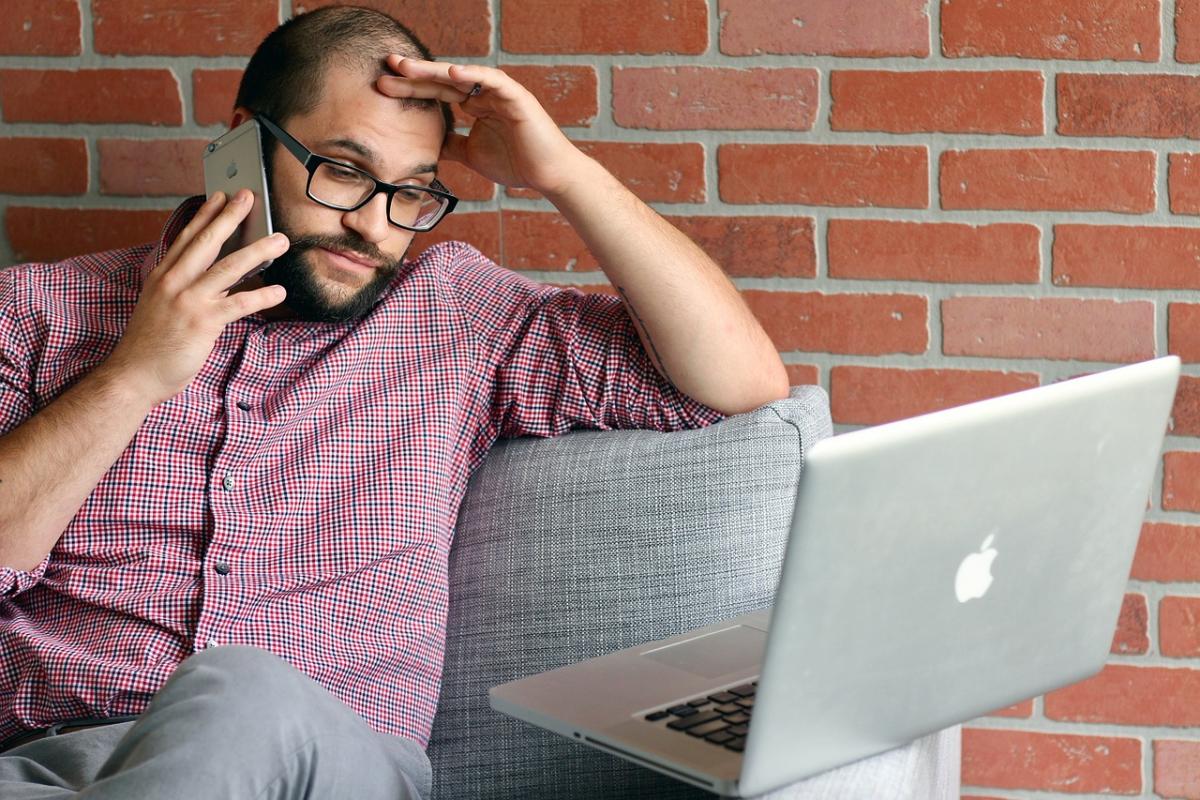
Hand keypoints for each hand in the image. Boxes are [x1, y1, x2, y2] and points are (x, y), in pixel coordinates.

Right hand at [104, 190, 288, 406]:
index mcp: (163, 276)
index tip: (219, 195)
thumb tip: (219, 280)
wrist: (134, 375)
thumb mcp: (162, 306)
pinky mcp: (203, 322)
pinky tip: (280, 291)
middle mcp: (173, 282)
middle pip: (207, 242)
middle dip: (230, 217)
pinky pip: (239, 304)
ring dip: (258, 251)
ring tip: (280, 240)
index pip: (186, 238)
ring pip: (229, 268)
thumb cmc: (151, 344)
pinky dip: (262, 296)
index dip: (205, 215)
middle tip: (249, 196)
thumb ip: (187, 289)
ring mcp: (188, 300)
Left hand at [376, 56, 587, 196]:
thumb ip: (451, 146)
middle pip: (443, 80)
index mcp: (475, 104)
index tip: (383, 85)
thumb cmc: (516, 164)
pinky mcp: (517, 97)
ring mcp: (500, 93)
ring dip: (434, 70)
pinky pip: (493, 81)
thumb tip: (429, 146)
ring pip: (463, 76)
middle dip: (414, 73)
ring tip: (408, 67)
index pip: (437, 92)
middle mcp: (485, 94)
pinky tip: (451, 73)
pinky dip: (473, 76)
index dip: (411, 88)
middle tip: (387, 64)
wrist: (548, 176)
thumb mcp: (471, 155)